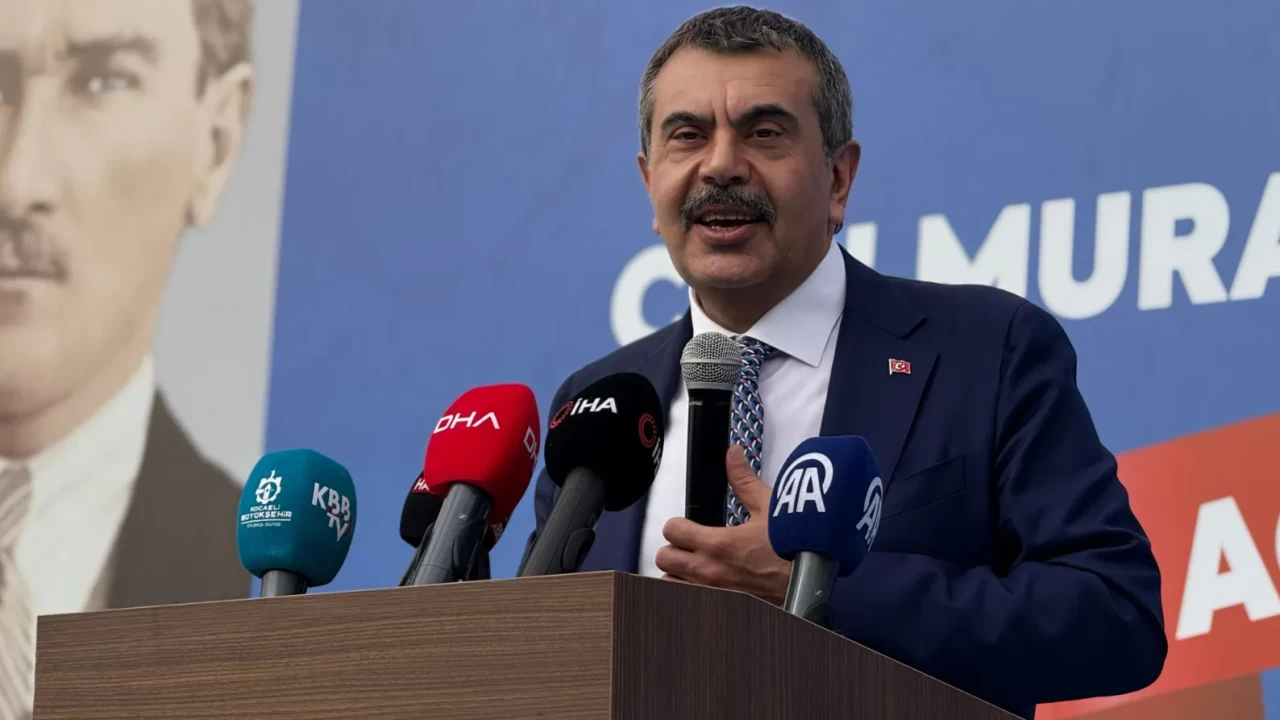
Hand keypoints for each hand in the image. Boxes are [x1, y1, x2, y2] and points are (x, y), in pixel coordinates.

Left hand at [655, 445, 790, 603]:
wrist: (813, 581)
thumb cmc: (794, 547)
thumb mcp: (769, 507)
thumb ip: (744, 480)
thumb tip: (732, 456)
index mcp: (719, 544)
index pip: (671, 531)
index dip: (677, 524)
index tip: (687, 525)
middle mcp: (711, 572)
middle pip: (663, 559)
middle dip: (673, 548)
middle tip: (688, 544)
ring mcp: (715, 593)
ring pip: (670, 584)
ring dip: (678, 573)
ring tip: (694, 565)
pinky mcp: (724, 607)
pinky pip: (690, 600)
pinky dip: (690, 590)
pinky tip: (705, 583)